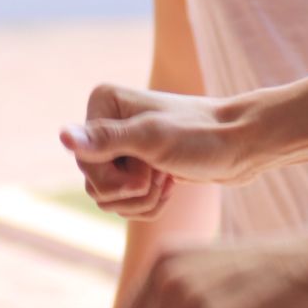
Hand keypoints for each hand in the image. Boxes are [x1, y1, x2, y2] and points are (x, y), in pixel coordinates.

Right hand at [61, 84, 249, 219]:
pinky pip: (126, 203)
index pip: (84, 162)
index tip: (149, 164)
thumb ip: (108, 139)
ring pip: (108, 199)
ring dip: (142, 200)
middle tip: (161, 173)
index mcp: (103, 103)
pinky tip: (171, 185)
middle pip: (94, 184)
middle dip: (132, 191)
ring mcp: (122, 147)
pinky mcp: (138, 167)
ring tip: (168, 178)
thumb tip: (62, 136)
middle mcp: (107, 121)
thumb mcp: (153, 139)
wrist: (245, 145)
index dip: (116, 177)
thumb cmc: (203, 136)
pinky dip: (149, 204)